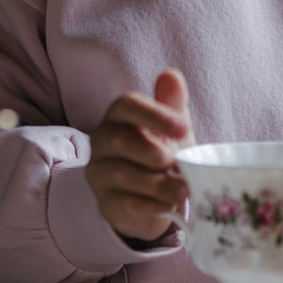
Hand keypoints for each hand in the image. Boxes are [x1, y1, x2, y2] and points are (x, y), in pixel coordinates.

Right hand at [86, 69, 193, 242]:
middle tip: (177, 164)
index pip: (126, 104)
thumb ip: (172, 105)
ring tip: (182, 190)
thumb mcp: (172, 131)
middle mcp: (101, 143)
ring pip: (122, 174)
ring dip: (158, 183)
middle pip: (119, 139)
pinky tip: (169, 207)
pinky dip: (153, 205)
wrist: (153, 201)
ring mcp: (100, 175)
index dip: (155, 114)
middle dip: (154, 152)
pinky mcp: (107, 205)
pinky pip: (126, 204)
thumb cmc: (161, 159)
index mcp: (119, 118)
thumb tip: (171, 75)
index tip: (183, 128)